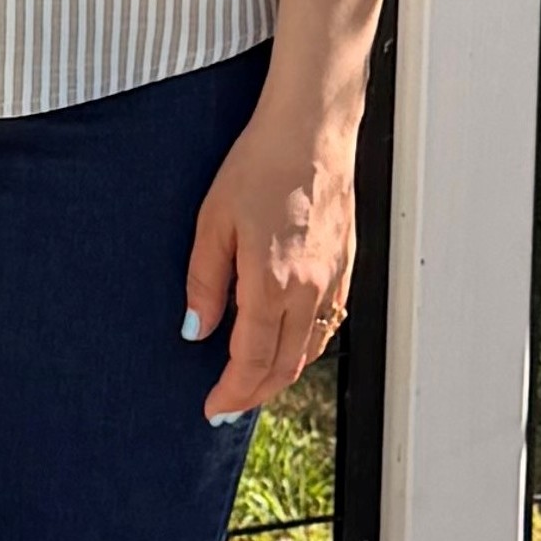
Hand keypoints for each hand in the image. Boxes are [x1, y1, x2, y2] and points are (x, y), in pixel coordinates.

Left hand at [183, 90, 359, 423]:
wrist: (312, 132)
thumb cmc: (259, 167)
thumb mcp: (213, 222)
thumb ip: (205, 282)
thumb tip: (196, 331)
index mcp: (272, 282)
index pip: (252, 359)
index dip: (232, 391)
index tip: (213, 408)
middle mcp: (309, 289)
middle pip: (284, 365)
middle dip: (254, 393)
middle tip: (228, 407)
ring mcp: (332, 279)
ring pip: (310, 349)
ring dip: (281, 375)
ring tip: (253, 384)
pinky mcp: (345, 266)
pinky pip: (328, 324)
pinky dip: (306, 348)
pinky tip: (289, 348)